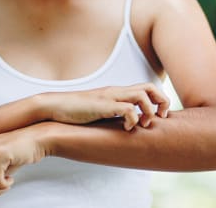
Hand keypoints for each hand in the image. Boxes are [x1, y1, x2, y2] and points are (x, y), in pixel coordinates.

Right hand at [41, 83, 169, 130]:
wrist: (54, 106)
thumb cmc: (75, 111)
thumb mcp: (100, 111)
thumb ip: (113, 113)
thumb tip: (127, 126)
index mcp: (118, 92)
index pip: (147, 87)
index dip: (159, 100)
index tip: (159, 116)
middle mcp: (116, 91)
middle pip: (150, 87)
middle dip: (162, 102)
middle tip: (159, 118)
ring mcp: (109, 97)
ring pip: (142, 95)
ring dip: (148, 111)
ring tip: (142, 124)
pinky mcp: (102, 106)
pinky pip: (127, 109)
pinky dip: (132, 119)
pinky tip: (126, 128)